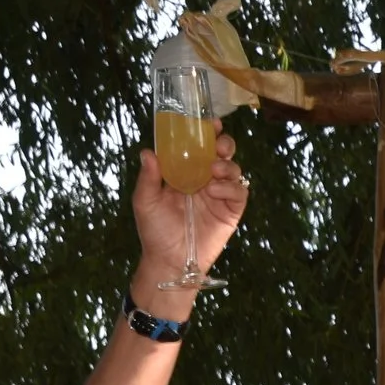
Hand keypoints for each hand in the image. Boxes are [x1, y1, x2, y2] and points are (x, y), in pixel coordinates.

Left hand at [130, 130, 250, 306]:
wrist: (170, 260)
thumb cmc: (155, 230)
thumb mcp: (145, 202)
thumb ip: (149, 178)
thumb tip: (148, 152)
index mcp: (185, 173)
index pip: (198, 148)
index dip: (206, 133)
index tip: (208, 123)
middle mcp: (205, 180)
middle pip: (222, 154)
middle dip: (224, 144)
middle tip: (217, 145)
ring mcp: (220, 195)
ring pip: (234, 169)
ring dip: (227, 165)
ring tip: (214, 170)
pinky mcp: (231, 210)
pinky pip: (239, 192)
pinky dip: (231, 187)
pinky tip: (216, 190)